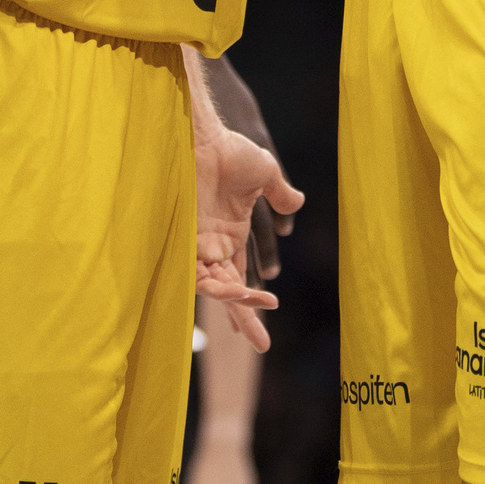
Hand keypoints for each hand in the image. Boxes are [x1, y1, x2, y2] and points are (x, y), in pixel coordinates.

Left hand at [195, 126, 303, 349]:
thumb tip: (297, 203)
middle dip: (245, 317)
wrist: (202, 137)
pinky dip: (218, 287)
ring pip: (216, 287)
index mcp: (230, 234)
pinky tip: (237, 294)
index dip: (252, 300)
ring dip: (236, 304)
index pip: (241, 276)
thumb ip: (280, 192)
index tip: (266, 320)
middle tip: (262, 346)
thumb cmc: (229, 150)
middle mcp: (213, 245)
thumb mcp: (264, 172)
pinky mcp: (186, 240)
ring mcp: (198, 243)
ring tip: (252, 323)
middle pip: (229, 290)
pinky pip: (200, 274)